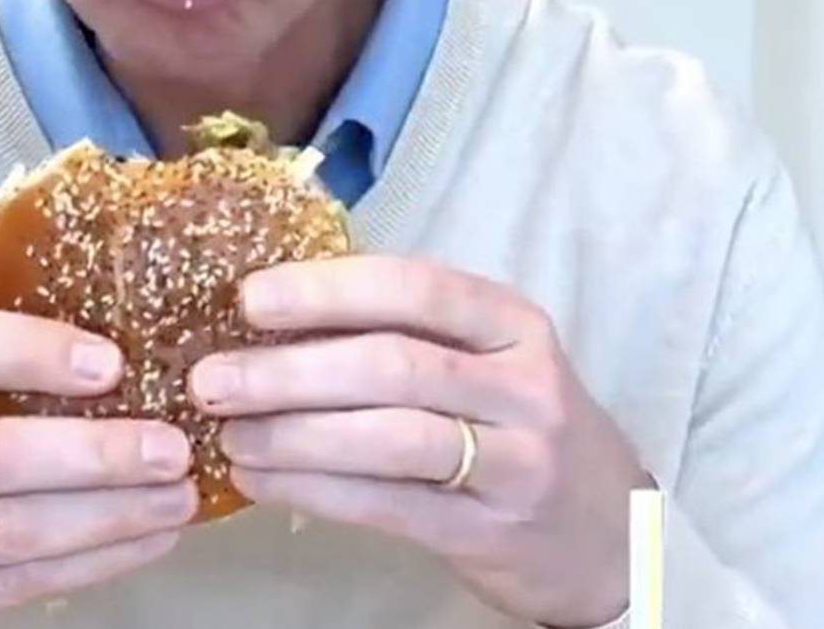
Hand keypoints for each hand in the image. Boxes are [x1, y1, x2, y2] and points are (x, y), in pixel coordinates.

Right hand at [0, 309, 196, 628]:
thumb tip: (132, 352)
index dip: (31, 351)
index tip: (113, 362)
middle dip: (95, 450)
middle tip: (173, 445)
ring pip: (12, 529)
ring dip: (112, 512)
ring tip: (179, 493)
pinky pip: (21, 581)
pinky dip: (98, 559)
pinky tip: (151, 537)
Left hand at [187, 255, 648, 628]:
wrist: (613, 533)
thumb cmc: (527, 431)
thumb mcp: (497, 364)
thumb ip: (417, 337)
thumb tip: (281, 317)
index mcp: (516, 325)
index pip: (416, 289)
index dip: (328, 290)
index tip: (250, 299)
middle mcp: (523, 385)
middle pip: (393, 365)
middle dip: (289, 370)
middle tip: (210, 378)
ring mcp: (513, 461)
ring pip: (389, 438)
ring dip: (294, 434)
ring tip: (228, 434)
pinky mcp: (489, 531)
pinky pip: (388, 505)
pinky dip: (315, 490)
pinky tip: (264, 479)